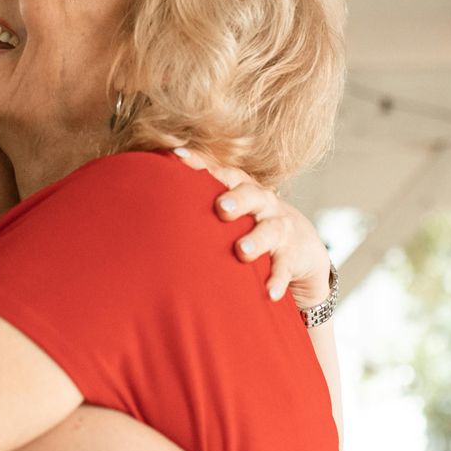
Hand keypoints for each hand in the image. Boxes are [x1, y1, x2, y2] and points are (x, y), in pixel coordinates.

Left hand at [175, 147, 333, 307]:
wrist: (302, 251)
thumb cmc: (251, 228)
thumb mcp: (233, 215)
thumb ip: (202, 209)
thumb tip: (149, 205)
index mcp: (243, 190)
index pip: (223, 172)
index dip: (201, 163)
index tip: (178, 157)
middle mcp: (263, 204)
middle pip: (251, 194)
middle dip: (236, 199)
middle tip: (221, 208)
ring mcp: (280, 229)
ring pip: (270, 230)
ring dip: (256, 240)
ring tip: (242, 251)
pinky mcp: (293, 256)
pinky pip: (285, 267)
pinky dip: (277, 279)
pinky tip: (269, 293)